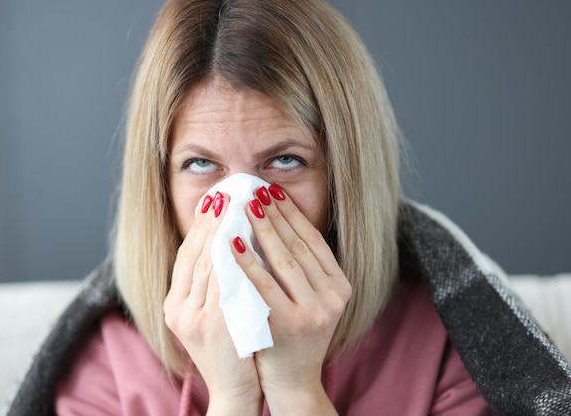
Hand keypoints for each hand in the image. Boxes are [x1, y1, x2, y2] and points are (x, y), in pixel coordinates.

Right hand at [164, 192, 261, 414]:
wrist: (235, 391)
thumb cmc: (229, 349)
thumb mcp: (211, 315)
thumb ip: (211, 284)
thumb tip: (225, 242)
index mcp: (174, 306)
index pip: (186, 255)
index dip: (201, 225)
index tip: (214, 199)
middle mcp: (180, 311)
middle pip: (197, 254)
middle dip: (215, 220)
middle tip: (228, 191)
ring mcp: (198, 320)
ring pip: (211, 263)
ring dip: (227, 231)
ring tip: (241, 205)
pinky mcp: (219, 327)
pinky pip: (228, 282)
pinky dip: (237, 257)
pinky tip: (249, 236)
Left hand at [232, 184, 351, 414]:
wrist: (292, 382)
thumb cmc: (293, 335)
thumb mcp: (308, 299)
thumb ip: (301, 267)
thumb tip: (275, 219)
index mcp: (339, 286)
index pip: (313, 240)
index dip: (292, 214)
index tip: (272, 191)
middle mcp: (332, 297)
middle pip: (298, 246)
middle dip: (274, 215)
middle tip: (253, 190)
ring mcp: (313, 312)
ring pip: (284, 260)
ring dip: (262, 229)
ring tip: (243, 206)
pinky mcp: (289, 326)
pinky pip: (263, 286)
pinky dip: (246, 261)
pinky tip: (231, 242)